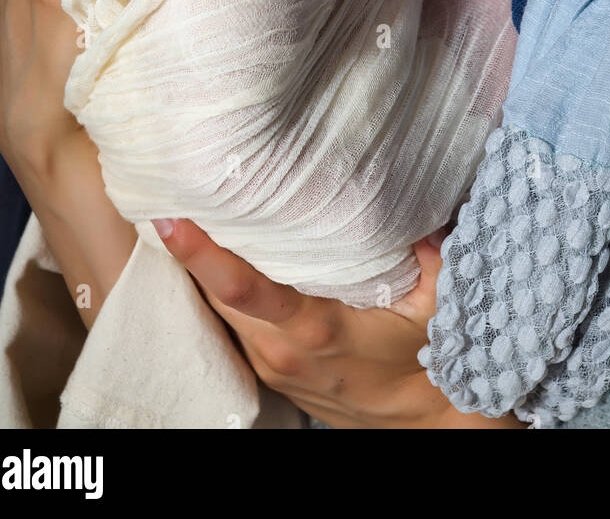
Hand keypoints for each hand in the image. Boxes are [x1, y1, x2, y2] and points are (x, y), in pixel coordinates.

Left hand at [153, 219, 524, 427]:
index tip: (171, 218)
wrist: (423, 419)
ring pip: (217, 309)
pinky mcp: (268, 368)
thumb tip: (411, 198)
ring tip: (188, 211)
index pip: (241, 289)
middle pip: (213, 293)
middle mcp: (280, 349)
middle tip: (178, 189)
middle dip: (191, 247)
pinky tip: (214, 254)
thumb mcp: (439, 301)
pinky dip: (218, 289)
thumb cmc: (426, 356)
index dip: (201, 254)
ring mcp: (270, 363)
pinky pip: (230, 322)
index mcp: (315, 328)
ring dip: (200, 268)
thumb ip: (428, 249)